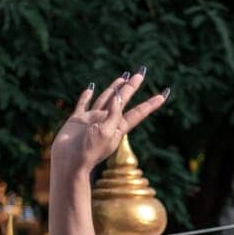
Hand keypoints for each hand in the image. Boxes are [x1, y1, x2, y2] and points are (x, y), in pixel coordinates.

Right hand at [50, 70, 169, 174]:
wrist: (68, 162)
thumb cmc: (89, 151)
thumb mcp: (106, 132)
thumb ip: (114, 114)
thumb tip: (121, 95)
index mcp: (118, 127)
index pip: (138, 112)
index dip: (151, 103)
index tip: (164, 94)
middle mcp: (106, 121)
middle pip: (122, 100)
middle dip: (131, 86)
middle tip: (140, 72)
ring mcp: (92, 120)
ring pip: (105, 99)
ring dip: (114, 88)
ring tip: (123, 77)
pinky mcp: (77, 120)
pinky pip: (83, 104)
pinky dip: (87, 96)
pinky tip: (91, 88)